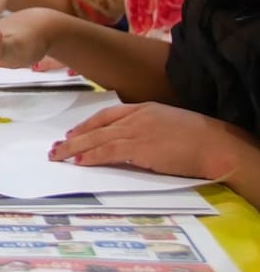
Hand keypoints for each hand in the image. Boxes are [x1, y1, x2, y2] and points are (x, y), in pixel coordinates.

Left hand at [51, 102, 245, 179]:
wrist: (216, 144)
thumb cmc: (198, 137)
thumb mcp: (167, 124)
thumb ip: (146, 128)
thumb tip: (131, 142)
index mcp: (142, 109)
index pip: (106, 115)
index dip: (86, 125)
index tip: (72, 133)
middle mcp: (135, 117)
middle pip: (96, 126)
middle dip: (73, 138)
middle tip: (55, 147)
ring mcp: (137, 132)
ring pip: (97, 139)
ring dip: (75, 149)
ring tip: (58, 156)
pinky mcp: (140, 148)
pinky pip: (109, 151)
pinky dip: (92, 156)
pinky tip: (80, 161)